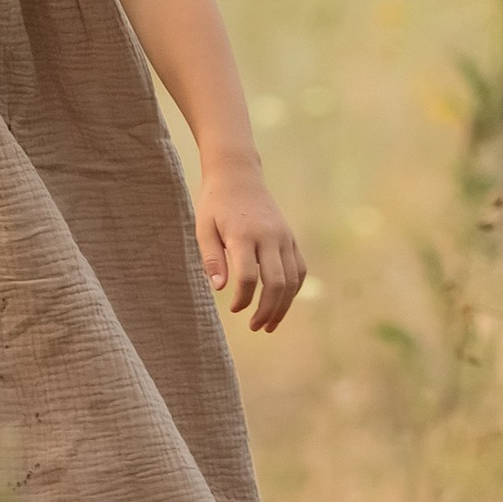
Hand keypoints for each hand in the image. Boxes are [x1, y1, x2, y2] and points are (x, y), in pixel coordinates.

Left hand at [196, 159, 303, 331]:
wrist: (238, 174)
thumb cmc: (215, 203)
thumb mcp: (203, 227)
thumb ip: (211, 257)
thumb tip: (219, 287)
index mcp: (244, 234)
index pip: (248, 277)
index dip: (243, 299)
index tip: (233, 309)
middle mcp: (269, 236)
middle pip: (276, 282)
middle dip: (267, 310)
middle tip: (255, 327)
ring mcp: (283, 236)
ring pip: (292, 279)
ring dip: (283, 306)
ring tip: (269, 324)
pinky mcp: (290, 236)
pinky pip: (299, 268)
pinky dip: (294, 289)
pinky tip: (282, 303)